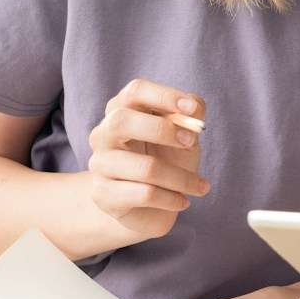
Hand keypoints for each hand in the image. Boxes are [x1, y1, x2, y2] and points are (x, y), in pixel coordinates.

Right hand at [85, 78, 210, 241]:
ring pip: (144, 167)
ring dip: (181, 178)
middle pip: (122, 120)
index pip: (135, 91)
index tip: (192, 110)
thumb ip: (190, 116)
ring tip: (200, 186)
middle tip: (191, 142)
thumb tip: (194, 107)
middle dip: (162, 130)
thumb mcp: (184, 135)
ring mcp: (99, 164)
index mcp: (122, 110)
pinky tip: (183, 201)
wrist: (149, 207)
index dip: (164, 96)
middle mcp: (103, 134)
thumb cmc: (167, 161)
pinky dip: (172, 199)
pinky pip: (144, 194)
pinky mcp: (103, 195)